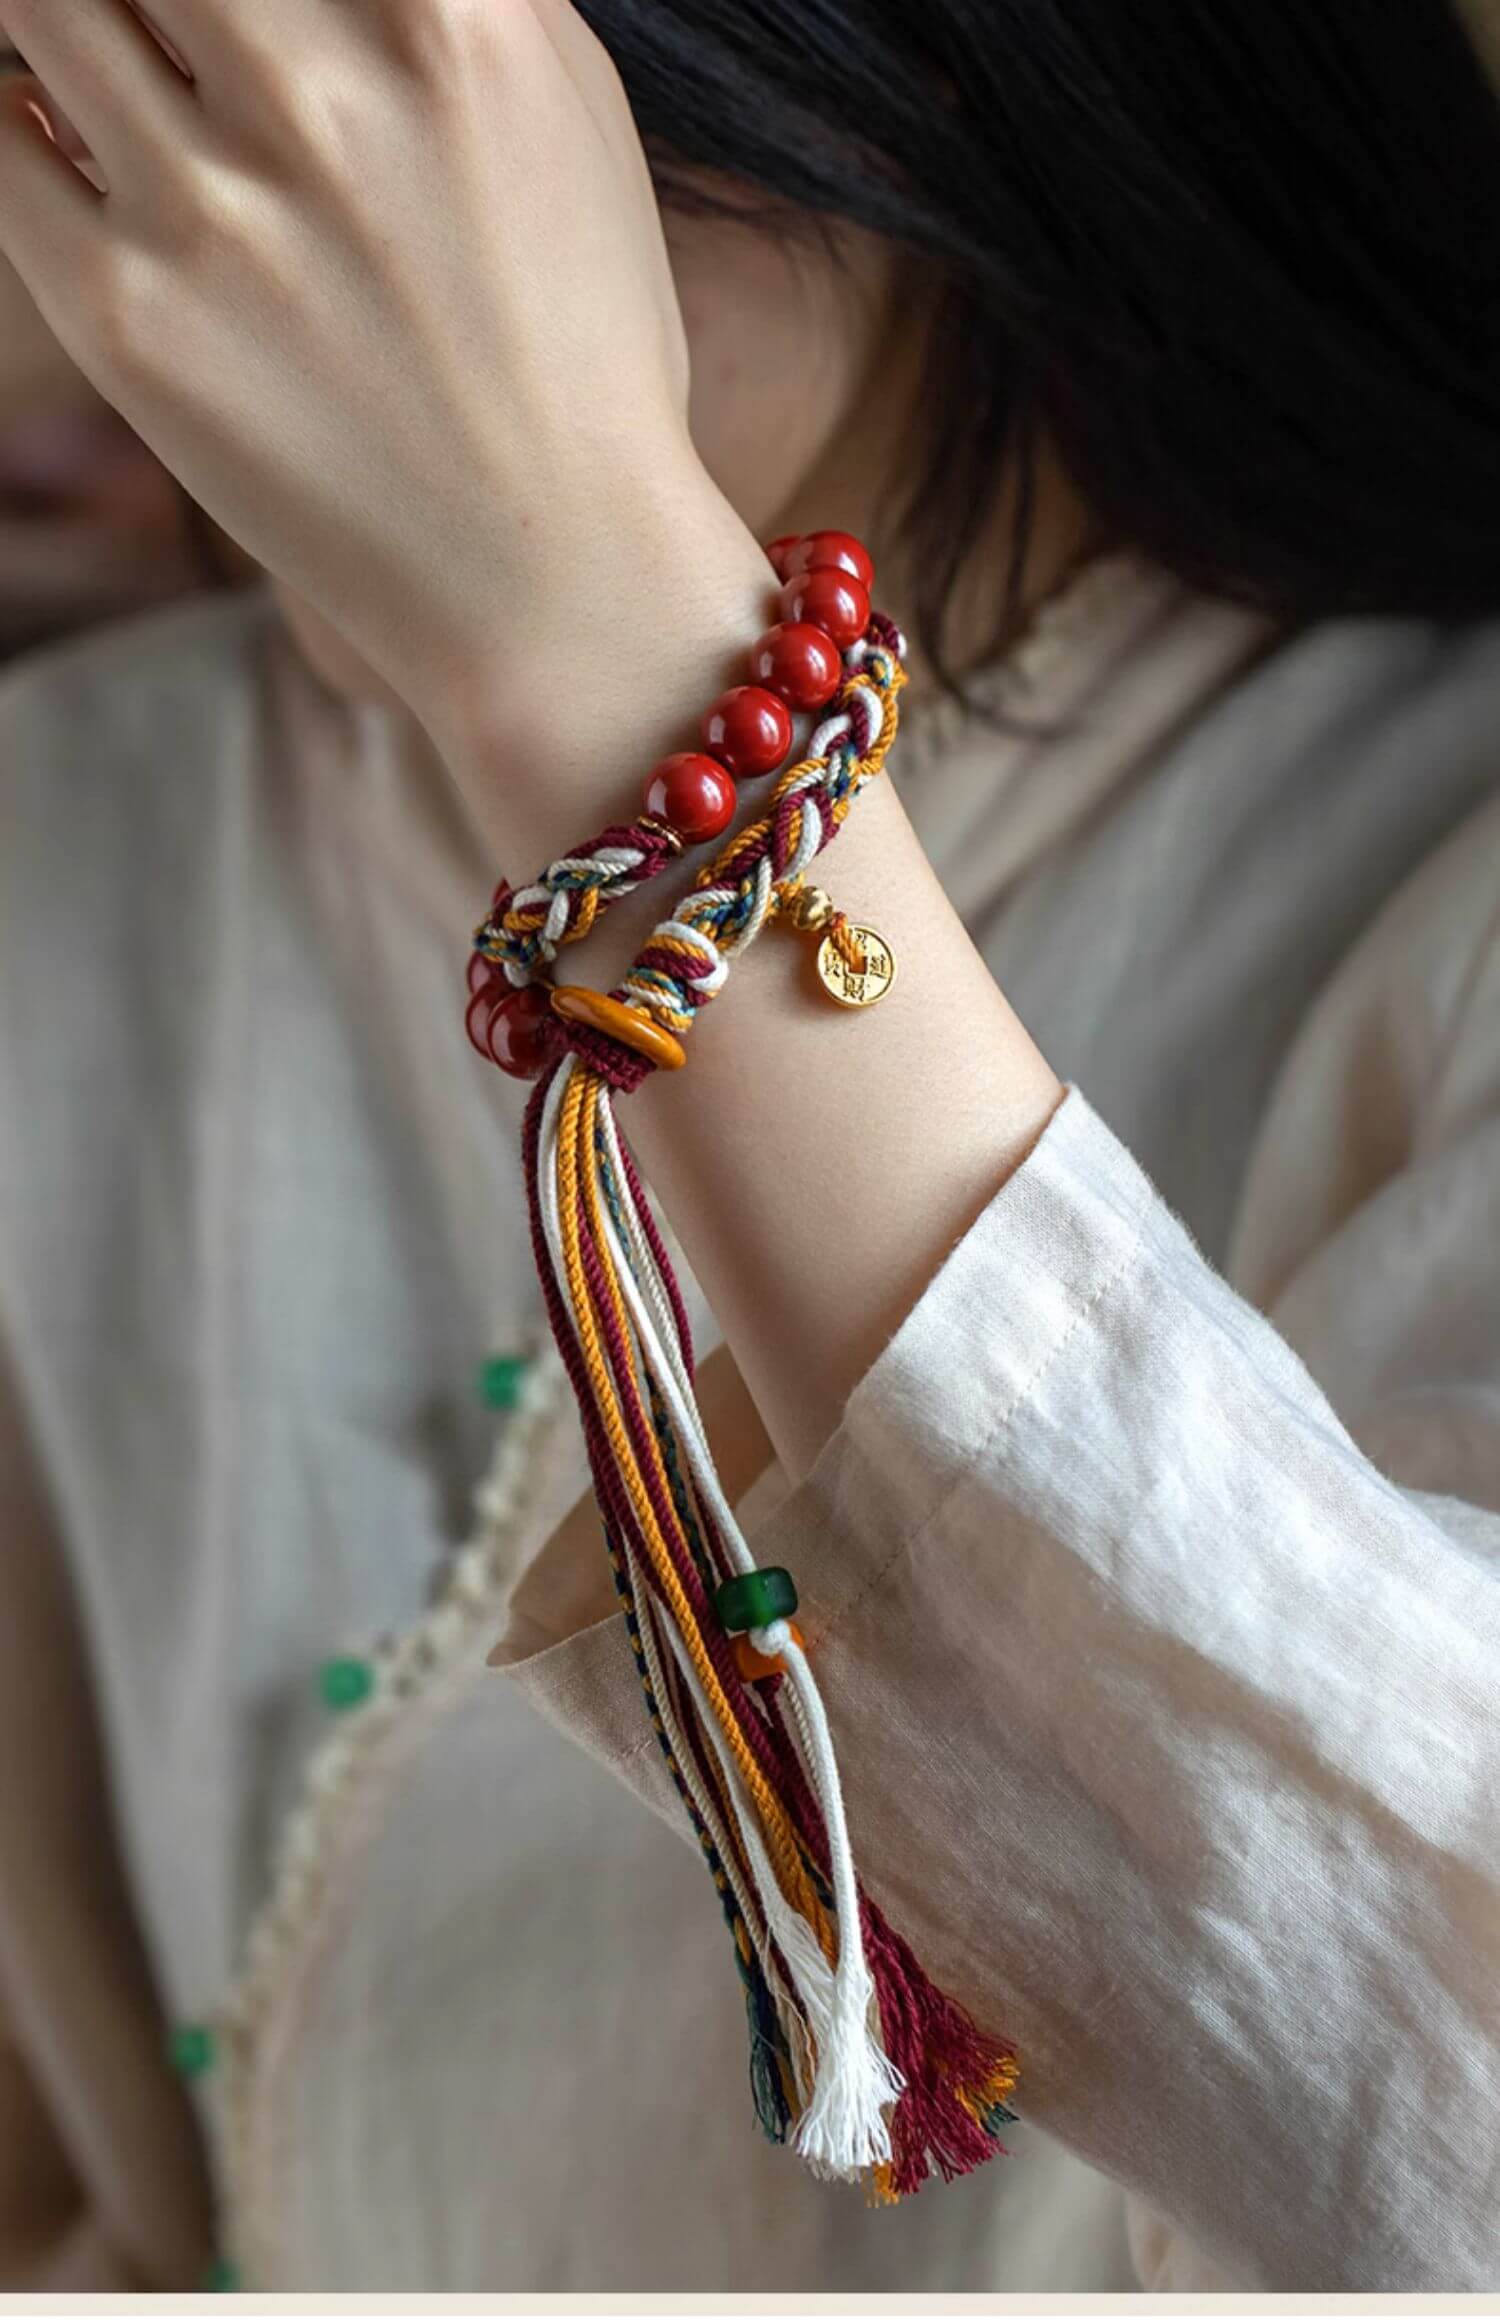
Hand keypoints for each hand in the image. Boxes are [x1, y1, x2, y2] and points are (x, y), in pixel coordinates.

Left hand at [0, 0, 726, 742]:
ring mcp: (211, 204)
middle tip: (170, 36)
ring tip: (128, 75)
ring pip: (40, 1)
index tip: (221, 8)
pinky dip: (24, 118)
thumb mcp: (563, 109)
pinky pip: (0, 143)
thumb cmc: (576, 347)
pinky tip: (86, 149)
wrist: (552, 580)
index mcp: (448, 14)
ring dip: (69, 25)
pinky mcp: (127, 315)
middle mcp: (319, 90)